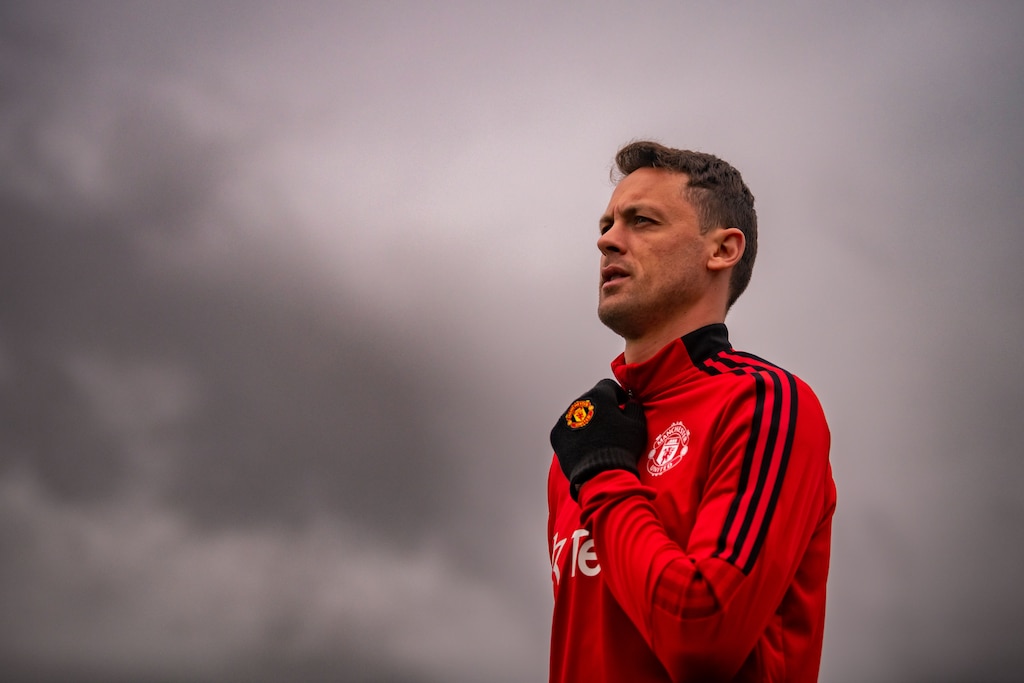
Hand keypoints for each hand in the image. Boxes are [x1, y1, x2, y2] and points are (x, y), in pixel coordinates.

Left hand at [550, 379, 646, 500]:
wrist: (599, 473)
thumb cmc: (621, 447)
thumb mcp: (637, 424)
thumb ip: (634, 407)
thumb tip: (630, 402)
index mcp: (599, 396)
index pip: (607, 386)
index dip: (617, 394)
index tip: (622, 405)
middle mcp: (578, 403)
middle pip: (592, 400)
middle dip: (601, 408)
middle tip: (611, 424)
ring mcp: (565, 419)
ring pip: (578, 414)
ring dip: (587, 420)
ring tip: (597, 437)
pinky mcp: (556, 434)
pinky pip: (568, 429)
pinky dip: (576, 434)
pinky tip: (585, 446)